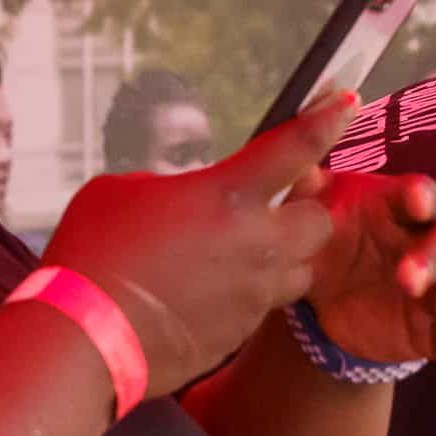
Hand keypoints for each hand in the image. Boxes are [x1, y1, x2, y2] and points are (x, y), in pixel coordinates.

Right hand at [43, 89, 355, 396]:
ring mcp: (255, 292)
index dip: (327, 120)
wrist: (87, 334)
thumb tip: (190, 202)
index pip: (295, 148)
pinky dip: (249, 294)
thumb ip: (174, 189)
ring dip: (282, 259)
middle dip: (302, 213)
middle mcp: (256, 244)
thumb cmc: (95, 254)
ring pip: (300, 271)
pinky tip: (210, 292)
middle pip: (319, 222)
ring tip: (240, 256)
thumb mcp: (126, 192)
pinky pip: (264, 307)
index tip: (348, 100)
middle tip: (268, 211)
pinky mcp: (243, 332)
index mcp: (228, 195)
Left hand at [299, 168, 435, 378]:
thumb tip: (299, 166)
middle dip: (432, 258)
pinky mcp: (434, 327)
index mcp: (397, 208)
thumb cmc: (325, 239)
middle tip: (409, 277)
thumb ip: (305, 190)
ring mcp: (435, 286)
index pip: (421, 195)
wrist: (324, 299)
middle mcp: (425, 243)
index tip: (417, 203)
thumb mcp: (307, 214)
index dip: (422, 197)